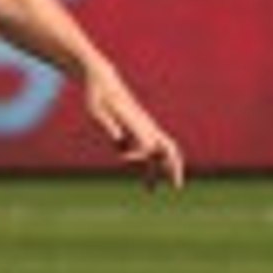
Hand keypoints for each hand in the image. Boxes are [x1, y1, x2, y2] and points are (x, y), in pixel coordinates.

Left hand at [82, 69, 185, 189]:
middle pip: (169, 149)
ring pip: (160, 155)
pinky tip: (147, 184)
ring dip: (159, 172)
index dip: (138, 155)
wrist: (101, 81)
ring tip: (152, 191)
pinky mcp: (137, 132)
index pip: (148, 144)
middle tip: (176, 186)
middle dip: (174, 167)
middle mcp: (145, 126)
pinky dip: (150, 168)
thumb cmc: (97, 95)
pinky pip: (149, 154)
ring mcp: (144, 129)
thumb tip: (118, 139)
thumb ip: (107, 123)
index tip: (121, 157)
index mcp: (137, 122)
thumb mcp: (96, 109)